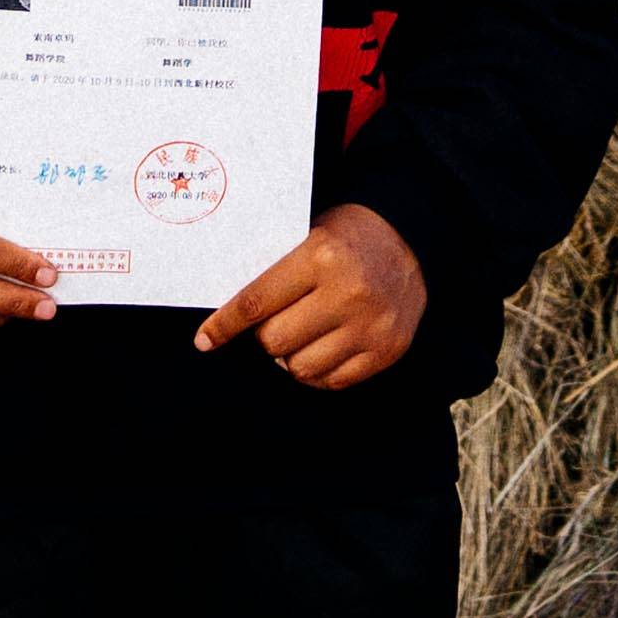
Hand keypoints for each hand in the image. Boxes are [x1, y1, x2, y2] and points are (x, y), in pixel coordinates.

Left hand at [197, 205, 425, 390]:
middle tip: (275, 321)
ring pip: (300, 367)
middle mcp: (348, 293)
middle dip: (265, 336)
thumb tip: (230, 315)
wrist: (413, 239)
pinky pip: (332, 381)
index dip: (224, 324)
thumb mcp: (309, 236)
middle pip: (274, 342)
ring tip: (302, 334)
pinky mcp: (387, 349)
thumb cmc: (349, 236)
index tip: (205, 340)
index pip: (256, 301)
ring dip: (291, 356)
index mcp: (321, 257)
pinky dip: (318, 370)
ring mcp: (370, 326)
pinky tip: (323, 346)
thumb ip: (275, 272)